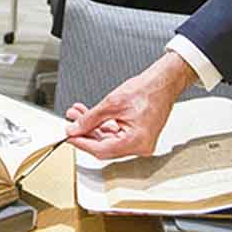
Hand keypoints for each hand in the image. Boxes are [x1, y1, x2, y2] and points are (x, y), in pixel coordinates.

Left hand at [64, 51, 194, 158]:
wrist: (163, 82)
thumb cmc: (146, 90)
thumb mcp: (111, 103)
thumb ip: (90, 119)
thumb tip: (75, 129)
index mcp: (136, 142)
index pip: (101, 150)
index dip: (82, 143)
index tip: (69, 137)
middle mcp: (140, 146)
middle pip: (104, 145)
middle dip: (85, 132)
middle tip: (71, 124)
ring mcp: (140, 142)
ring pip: (108, 139)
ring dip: (92, 127)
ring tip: (77, 114)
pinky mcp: (138, 135)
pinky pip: (116, 134)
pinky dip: (102, 125)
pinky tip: (90, 115)